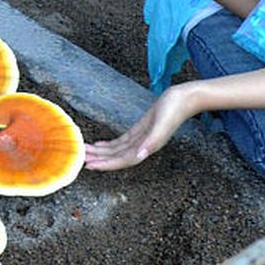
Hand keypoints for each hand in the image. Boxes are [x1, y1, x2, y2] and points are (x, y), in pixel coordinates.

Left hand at [83, 83, 198, 171]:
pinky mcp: (141, 130)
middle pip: (117, 157)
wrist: (184, 98)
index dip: (106, 164)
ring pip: (118, 150)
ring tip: (85, 152)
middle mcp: (143, 146)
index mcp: (147, 146)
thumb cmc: (174, 109)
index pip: (123, 160)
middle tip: (80, 159)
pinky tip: (99, 144)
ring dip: (101, 152)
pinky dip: (109, 144)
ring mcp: (141, 138)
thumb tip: (141, 156)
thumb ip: (153, 141)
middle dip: (99, 159)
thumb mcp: (163, 124)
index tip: (90, 166)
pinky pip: (122, 141)